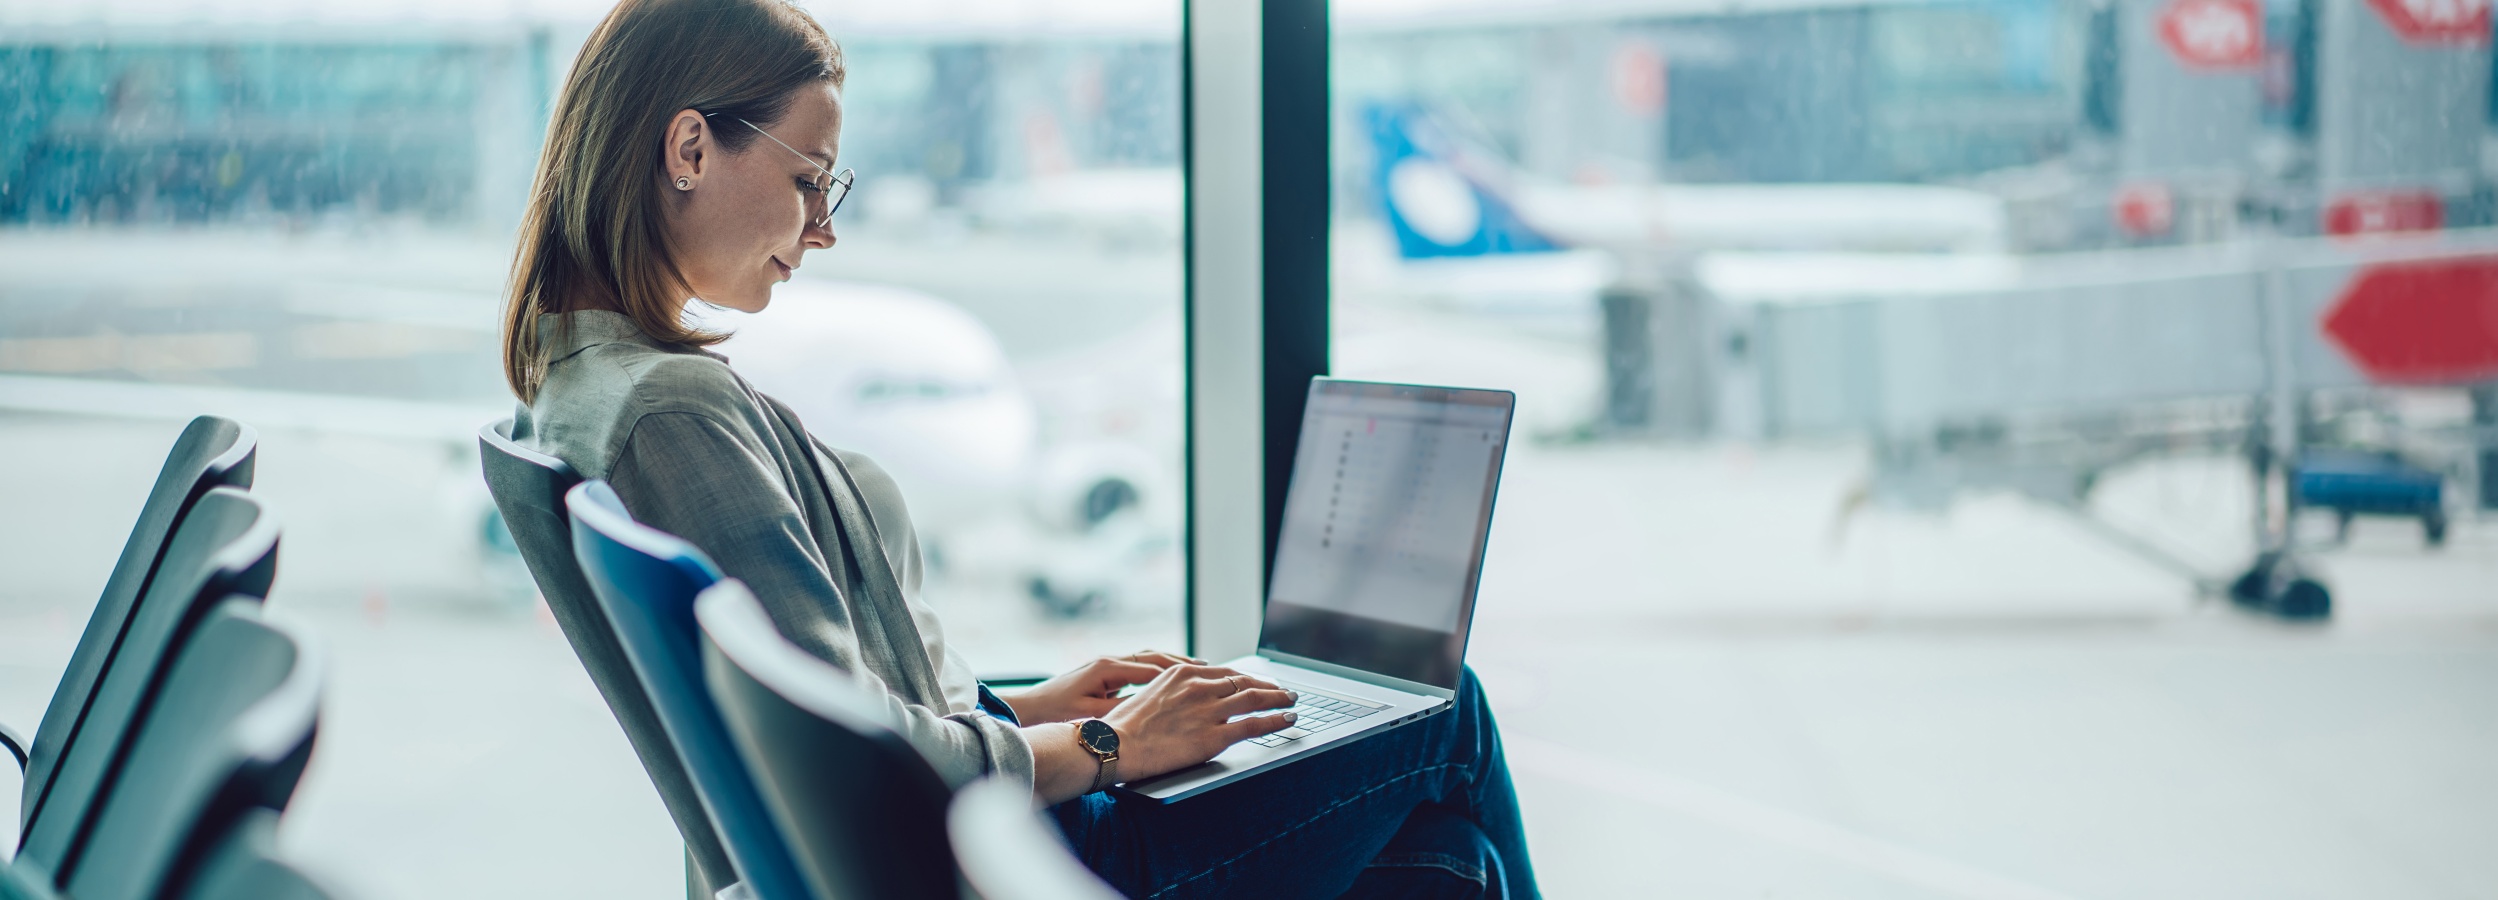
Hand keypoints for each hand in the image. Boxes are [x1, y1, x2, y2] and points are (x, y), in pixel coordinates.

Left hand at [1004, 650, 1201, 724]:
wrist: (1029, 709)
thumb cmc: (1057, 713)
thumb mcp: (1092, 714)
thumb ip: (1122, 710)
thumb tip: (1150, 707)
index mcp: (1109, 667)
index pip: (1152, 667)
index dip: (1180, 672)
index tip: (1203, 676)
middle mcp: (1109, 661)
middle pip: (1153, 658)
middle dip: (1181, 664)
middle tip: (1208, 669)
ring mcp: (1106, 666)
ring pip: (1146, 660)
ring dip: (1171, 665)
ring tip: (1196, 670)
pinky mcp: (1102, 675)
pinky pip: (1137, 669)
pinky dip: (1156, 672)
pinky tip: (1168, 680)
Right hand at [1101, 664, 1298, 781]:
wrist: (1115, 745)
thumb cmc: (1124, 727)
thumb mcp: (1149, 694)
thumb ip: (1173, 692)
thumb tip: (1188, 698)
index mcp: (1182, 673)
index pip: (1225, 672)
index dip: (1247, 678)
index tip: (1258, 682)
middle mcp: (1198, 686)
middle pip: (1244, 682)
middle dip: (1268, 686)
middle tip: (1283, 690)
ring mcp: (1208, 710)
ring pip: (1254, 699)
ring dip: (1279, 699)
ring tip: (1292, 701)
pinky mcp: (1214, 736)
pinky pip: (1254, 725)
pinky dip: (1276, 720)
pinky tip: (1289, 719)